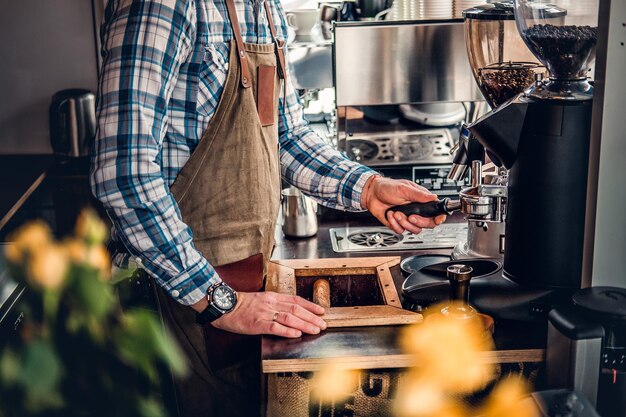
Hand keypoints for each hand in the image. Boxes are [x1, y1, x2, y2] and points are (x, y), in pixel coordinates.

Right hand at [211, 291, 326, 337]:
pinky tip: (297, 334)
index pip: (296, 300)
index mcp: (272, 297)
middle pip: (296, 309)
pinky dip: (288, 330)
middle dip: (312, 317)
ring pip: (290, 318)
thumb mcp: (261, 300)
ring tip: (315, 329)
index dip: (310, 306)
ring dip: (305, 324)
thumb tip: (289, 311)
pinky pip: (275, 327)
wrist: (225, 306)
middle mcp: (271, 303)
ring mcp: (265, 313)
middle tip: (323, 324)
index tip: (321, 311)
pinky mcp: (258, 323)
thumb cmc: (241, 305)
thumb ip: (274, 304)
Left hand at [362, 176, 445, 234]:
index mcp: (420, 201)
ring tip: (396, 213)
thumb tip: (433, 197)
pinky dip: (394, 224)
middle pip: (427, 224)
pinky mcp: (398, 224)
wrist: (371, 194)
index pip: (435, 212)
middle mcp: (416, 211)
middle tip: (410, 216)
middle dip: (418, 221)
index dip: (439, 217)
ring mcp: (407, 218)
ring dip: (404, 222)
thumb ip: (419, 194)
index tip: (438, 219)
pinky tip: (390, 215)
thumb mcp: (404, 188)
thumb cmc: (387, 188)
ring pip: (415, 229)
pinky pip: (401, 230)